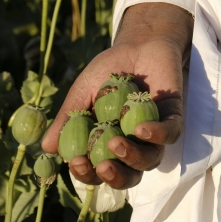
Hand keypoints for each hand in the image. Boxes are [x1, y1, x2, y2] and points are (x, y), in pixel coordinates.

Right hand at [41, 2, 193, 188]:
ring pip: (150, 160)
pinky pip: (169, 134)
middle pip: (128, 176)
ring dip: (133, 157)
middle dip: (115, 177)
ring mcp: (155, 134)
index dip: (87, 173)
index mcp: (108, 144)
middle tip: (102, 167)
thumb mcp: (82, 92)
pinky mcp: (173, 118)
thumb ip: (67, 119)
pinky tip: (141, 129)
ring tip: (116, 143)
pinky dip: (156, 135)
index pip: (97, 171)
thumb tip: (46, 147)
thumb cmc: (108, 71)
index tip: (76, 162)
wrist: (137, 44)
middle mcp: (133, 145)